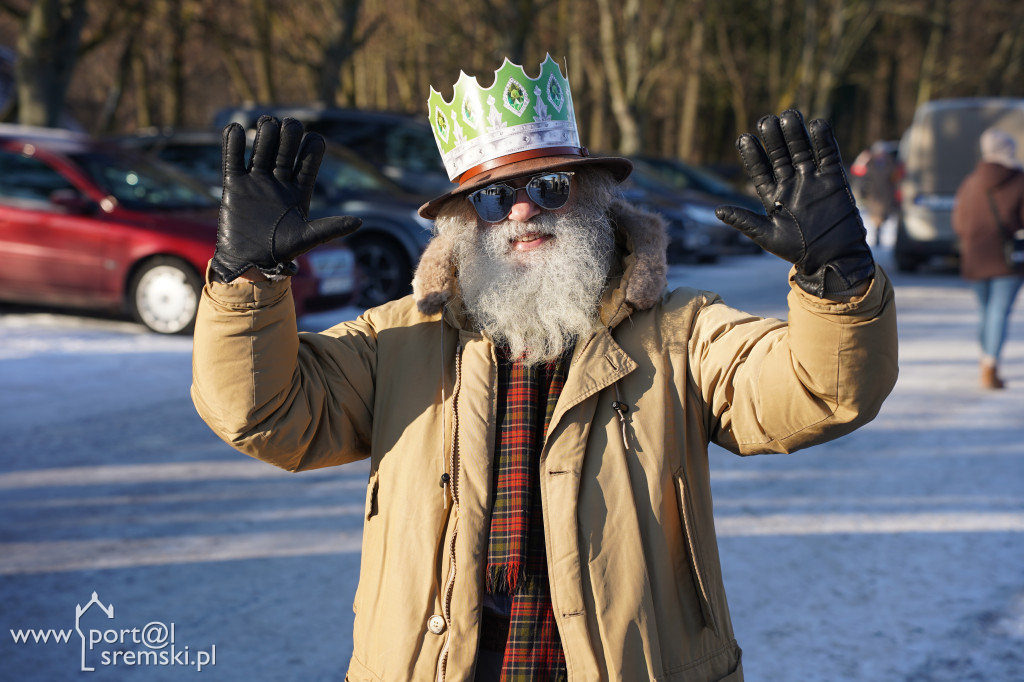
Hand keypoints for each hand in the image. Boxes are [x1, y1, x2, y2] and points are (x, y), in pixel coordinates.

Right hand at [212, 116, 360, 282]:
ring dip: (266, 132)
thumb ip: (330, 228)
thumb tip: (359, 222)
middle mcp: (280, 180)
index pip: (309, 159)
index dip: (313, 147)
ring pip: (262, 147)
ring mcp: (257, 180)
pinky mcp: (234, 184)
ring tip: (267, 125)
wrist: (249, 262)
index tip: (313, 141)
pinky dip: (232, 142)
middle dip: (289, 133)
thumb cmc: (281, 252)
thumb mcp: (307, 238)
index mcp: (300, 189)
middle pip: (286, 147)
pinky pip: (233, 158)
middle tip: (289, 127)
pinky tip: (235, 129)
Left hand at [714, 110, 873, 297]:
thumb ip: (744, 220)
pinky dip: (824, 141)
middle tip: (766, 120)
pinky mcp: (834, 179)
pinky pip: (828, 155)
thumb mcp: (766, 235)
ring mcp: (813, 180)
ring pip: (802, 150)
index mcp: (773, 196)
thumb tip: (717, 211)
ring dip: (796, 134)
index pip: (760, 170)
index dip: (752, 154)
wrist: (831, 258)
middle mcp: (791, 184)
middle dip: (774, 138)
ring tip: (788, 116)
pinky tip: (817, 124)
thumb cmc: (796, 250)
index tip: (744, 138)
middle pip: (781, 154)